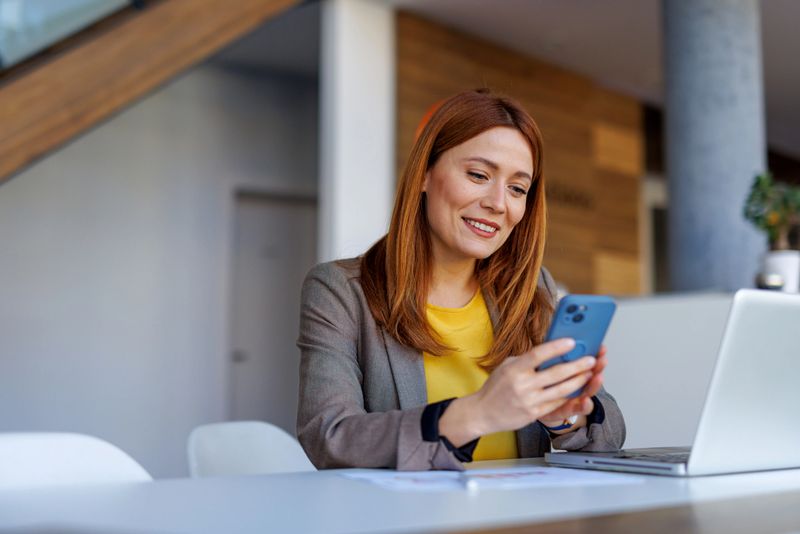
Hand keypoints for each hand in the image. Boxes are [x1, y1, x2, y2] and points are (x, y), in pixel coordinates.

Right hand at [438, 338, 595, 446]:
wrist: (483, 412)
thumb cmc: (496, 387)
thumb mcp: (506, 367)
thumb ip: (526, 360)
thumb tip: (549, 352)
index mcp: (515, 369)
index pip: (538, 355)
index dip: (556, 347)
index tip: (571, 341)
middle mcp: (522, 385)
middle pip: (556, 373)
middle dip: (577, 365)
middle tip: (591, 359)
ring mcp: (529, 401)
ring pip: (561, 390)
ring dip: (579, 381)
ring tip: (590, 374)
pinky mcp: (534, 414)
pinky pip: (557, 403)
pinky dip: (570, 395)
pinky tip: (579, 389)